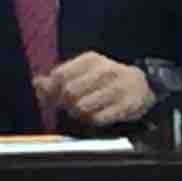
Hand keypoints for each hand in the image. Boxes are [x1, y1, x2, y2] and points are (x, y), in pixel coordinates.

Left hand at [35, 51, 154, 127]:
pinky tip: (97, 116)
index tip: (54, 98)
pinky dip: (93, 120)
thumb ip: (60, 77)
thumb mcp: (85, 72)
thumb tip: (37, 84)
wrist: (144, 86)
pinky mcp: (126, 105)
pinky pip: (98, 118)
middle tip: (70, 106)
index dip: (52, 90)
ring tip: (84, 112)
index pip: (60, 75)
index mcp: (91, 60)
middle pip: (69, 92)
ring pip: (82, 107)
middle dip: (66, 103)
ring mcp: (117, 88)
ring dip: (79, 114)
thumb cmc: (109, 80)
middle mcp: (104, 71)